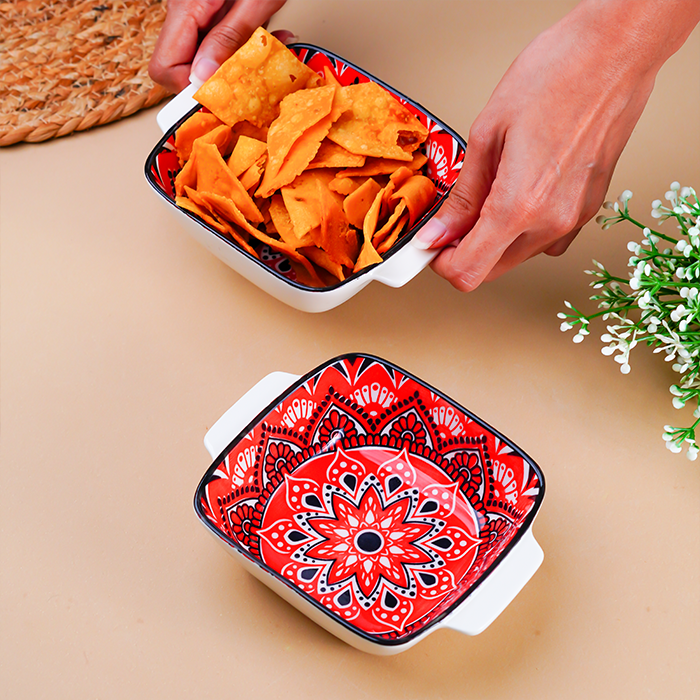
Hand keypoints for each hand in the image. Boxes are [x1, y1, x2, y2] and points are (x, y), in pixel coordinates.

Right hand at [149, 0, 288, 93]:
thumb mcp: (254, 2)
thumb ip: (228, 38)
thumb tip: (202, 78)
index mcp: (187, 8)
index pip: (165, 68)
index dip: (190, 88)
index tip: (220, 93)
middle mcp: (185, 12)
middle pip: (180, 68)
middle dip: (215, 79)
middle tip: (246, 76)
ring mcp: (198, 13)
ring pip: (203, 59)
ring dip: (235, 65)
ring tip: (264, 53)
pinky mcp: (215, 13)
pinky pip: (220, 44)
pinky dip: (243, 50)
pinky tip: (266, 40)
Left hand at [414, 0, 699, 291]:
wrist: (615, 51)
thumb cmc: (556, 75)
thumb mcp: (488, 134)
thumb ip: (462, 196)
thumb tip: (438, 233)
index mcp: (519, 206)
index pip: (468, 272)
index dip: (441, 263)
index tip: (431, 243)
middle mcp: (550, 223)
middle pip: (490, 270)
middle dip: (463, 251)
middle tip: (452, 218)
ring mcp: (573, 219)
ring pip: (516, 256)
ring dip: (492, 238)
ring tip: (487, 192)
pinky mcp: (588, 209)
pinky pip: (544, 240)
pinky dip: (523, 228)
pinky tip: (518, 193)